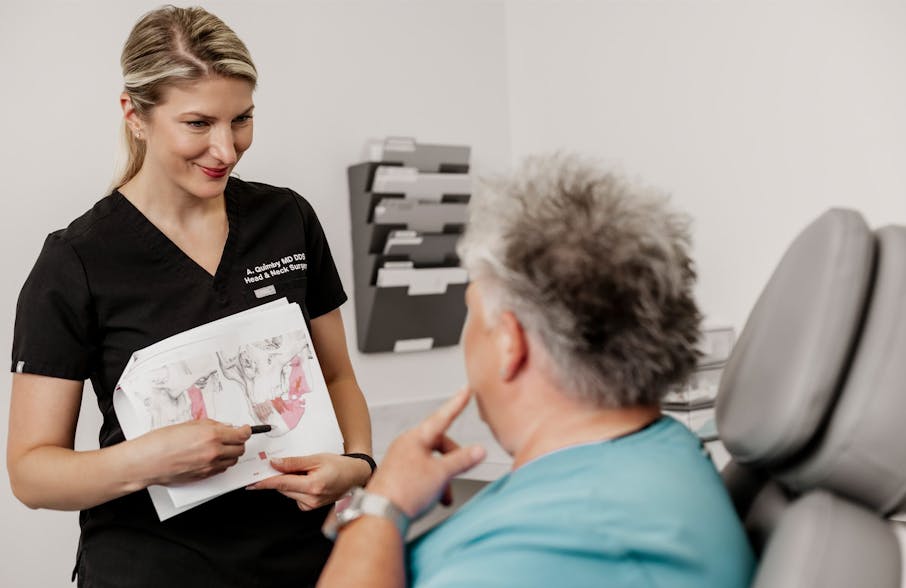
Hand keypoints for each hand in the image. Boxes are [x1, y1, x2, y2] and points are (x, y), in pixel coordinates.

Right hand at [134, 419, 250, 485]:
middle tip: (232, 437)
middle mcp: (213, 452)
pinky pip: (221, 469)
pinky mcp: (203, 476)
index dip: (246, 431)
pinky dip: (221, 463)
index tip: (246, 429)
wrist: (146, 461)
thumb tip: (224, 427)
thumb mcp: (188, 425)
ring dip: (230, 453)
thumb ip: (210, 425)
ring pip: (232, 461)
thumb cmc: (161, 441)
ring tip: (220, 447)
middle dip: (238, 442)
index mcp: (211, 436)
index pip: (241, 435)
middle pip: (240, 449)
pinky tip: (212, 457)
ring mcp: (209, 466)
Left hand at [247, 453, 371, 509]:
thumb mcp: (316, 458)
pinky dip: (296, 488)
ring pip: (288, 492)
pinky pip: (295, 497)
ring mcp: (312, 505)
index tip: (251, 483)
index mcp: (313, 486)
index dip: (265, 482)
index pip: (282, 483)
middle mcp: (312, 499)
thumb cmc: (339, 466)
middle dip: (280, 476)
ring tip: (305, 472)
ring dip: (289, 482)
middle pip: (283, 488)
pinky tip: (308, 481)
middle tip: (284, 465)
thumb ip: (293, 462)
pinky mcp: (311, 507)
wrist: (355, 476)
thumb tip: (274, 464)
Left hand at [367, 389, 485, 518]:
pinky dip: (432, 483)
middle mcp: (406, 445)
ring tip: (444, 495)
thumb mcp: (441, 473)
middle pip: (438, 444)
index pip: (442, 417)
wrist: (380, 515)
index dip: (457, 404)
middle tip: (459, 474)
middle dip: (452, 460)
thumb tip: (479, 449)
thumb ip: (462, 459)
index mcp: (416, 438)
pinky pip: (420, 472)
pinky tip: (433, 498)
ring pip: (431, 461)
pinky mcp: (396, 475)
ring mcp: (399, 460)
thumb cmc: (405, 492)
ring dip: (442, 477)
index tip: (465, 390)